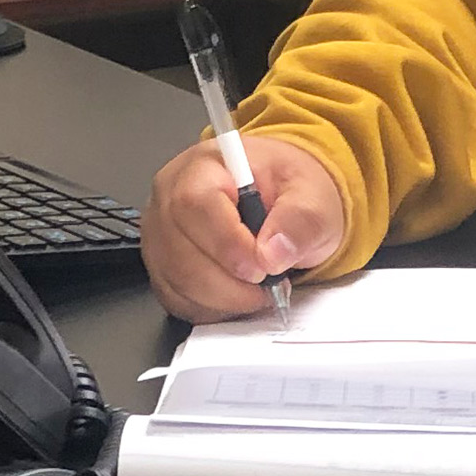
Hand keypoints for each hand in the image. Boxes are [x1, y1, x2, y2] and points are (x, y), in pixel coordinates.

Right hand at [141, 135, 346, 322]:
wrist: (281, 199)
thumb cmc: (288, 190)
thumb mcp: (314, 195)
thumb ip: (301, 219)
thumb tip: (274, 252)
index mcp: (204, 167)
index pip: (195, 204)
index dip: (227, 243)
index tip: (263, 265)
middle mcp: (170, 198)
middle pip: (181, 251)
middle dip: (232, 282)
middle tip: (271, 282)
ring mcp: (160, 235)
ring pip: (178, 283)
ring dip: (226, 299)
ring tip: (259, 287)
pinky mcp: (162, 267)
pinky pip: (177, 301)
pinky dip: (213, 309)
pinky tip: (239, 294)